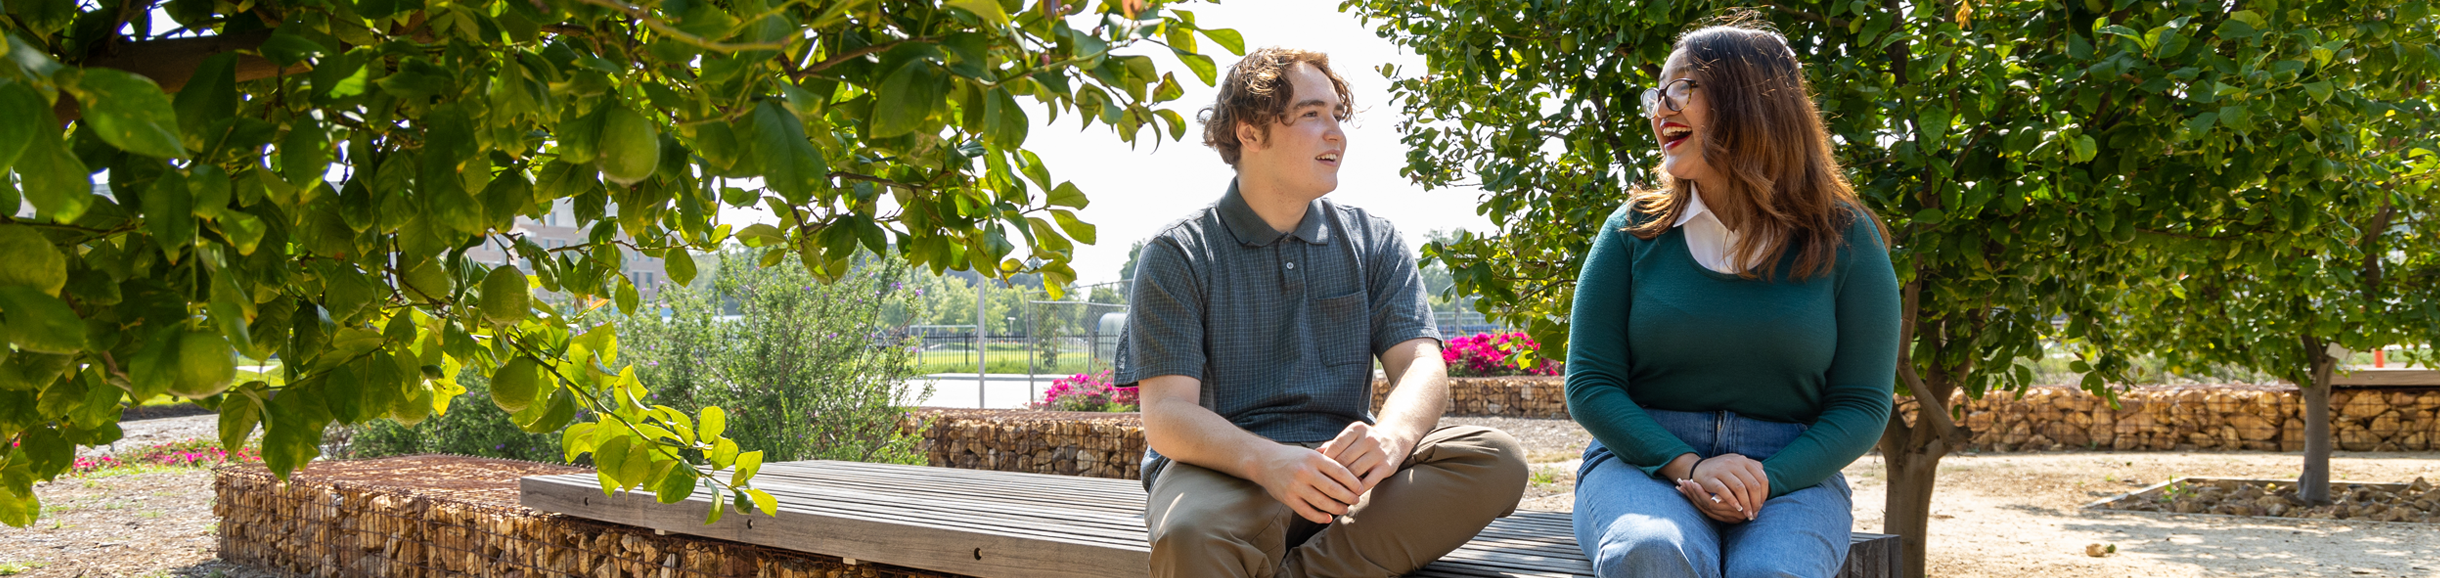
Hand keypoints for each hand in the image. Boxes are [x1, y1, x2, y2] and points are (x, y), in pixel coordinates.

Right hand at [1249, 444, 1364, 523]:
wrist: (1264, 461)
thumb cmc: (1292, 457)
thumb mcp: (1310, 452)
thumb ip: (1329, 459)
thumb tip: (1352, 470)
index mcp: (1314, 458)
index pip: (1339, 471)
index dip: (1352, 482)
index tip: (1360, 488)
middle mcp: (1305, 472)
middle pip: (1333, 488)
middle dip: (1348, 497)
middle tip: (1356, 500)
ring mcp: (1295, 486)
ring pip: (1322, 502)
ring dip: (1336, 508)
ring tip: (1344, 509)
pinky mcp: (1287, 498)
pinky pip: (1307, 511)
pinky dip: (1319, 517)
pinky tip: (1328, 518)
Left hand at [1317, 422, 1410, 496]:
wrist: (1395, 440)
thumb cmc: (1365, 441)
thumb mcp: (1352, 437)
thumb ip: (1333, 445)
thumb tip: (1314, 454)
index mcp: (1357, 429)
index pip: (1335, 446)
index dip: (1325, 461)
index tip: (1317, 471)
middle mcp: (1369, 438)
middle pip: (1343, 460)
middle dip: (1332, 474)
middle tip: (1322, 486)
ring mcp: (1378, 453)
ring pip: (1354, 472)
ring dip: (1343, 484)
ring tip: (1333, 493)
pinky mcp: (1386, 466)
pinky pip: (1368, 482)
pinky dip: (1357, 490)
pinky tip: (1350, 495)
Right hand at [1683, 453, 1768, 520]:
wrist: (1698, 468)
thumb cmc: (1723, 471)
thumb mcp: (1739, 466)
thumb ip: (1752, 471)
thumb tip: (1765, 487)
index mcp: (1744, 460)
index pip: (1762, 479)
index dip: (1764, 495)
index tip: (1761, 505)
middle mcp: (1734, 462)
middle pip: (1753, 485)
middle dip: (1756, 502)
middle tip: (1755, 513)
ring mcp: (1722, 469)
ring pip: (1740, 489)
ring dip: (1746, 504)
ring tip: (1747, 514)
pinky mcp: (1711, 478)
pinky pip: (1724, 491)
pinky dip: (1732, 501)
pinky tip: (1736, 508)